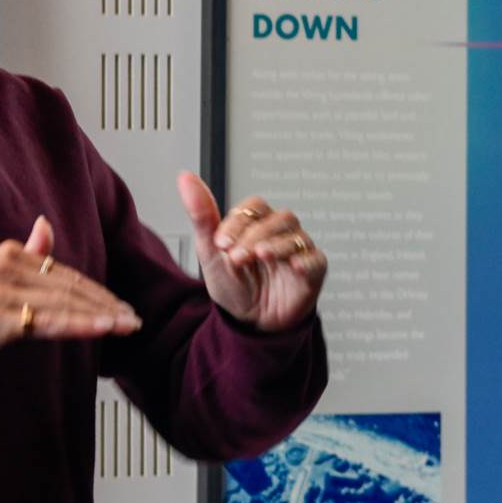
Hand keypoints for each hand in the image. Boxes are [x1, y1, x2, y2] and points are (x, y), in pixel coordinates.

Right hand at [0, 216, 140, 369]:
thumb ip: (26, 254)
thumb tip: (45, 225)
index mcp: (8, 253)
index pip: (65, 274)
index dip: (96, 291)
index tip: (120, 306)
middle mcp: (7, 266)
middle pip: (70, 287)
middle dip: (106, 304)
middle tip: (133, 318)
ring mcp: (2, 291)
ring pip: (65, 303)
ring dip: (102, 315)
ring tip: (127, 324)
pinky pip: (50, 321)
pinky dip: (81, 324)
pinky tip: (103, 328)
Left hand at [179, 172, 326, 331]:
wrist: (249, 324)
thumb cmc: (234, 287)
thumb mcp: (210, 253)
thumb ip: (202, 215)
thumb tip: (185, 178)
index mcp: (256, 226)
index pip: (254, 208)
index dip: (238, 222)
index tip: (222, 243)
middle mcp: (279, 235)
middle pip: (279, 218)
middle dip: (255, 236)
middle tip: (237, 257)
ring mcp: (297, 252)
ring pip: (296, 235)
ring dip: (276, 245)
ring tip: (259, 257)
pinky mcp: (312, 273)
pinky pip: (316, 260)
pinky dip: (305, 261)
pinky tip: (293, 267)